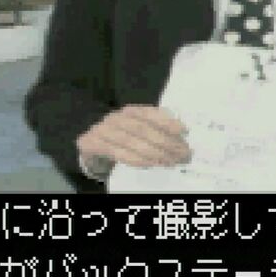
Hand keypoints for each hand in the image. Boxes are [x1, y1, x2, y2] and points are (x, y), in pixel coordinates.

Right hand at [76, 105, 191, 172]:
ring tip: (171, 162)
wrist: (91, 149)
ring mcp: (102, 130)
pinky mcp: (92, 144)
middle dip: (166, 142)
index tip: (184, 131)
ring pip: (132, 142)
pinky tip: (150, 164)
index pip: (150, 113)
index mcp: (129, 111)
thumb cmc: (120, 142)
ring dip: (155, 153)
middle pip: (143, 129)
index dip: (167, 121)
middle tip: (183, 154)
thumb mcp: (137, 134)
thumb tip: (181, 142)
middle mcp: (115, 118)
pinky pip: (118, 153)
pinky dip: (136, 159)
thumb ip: (156, 133)